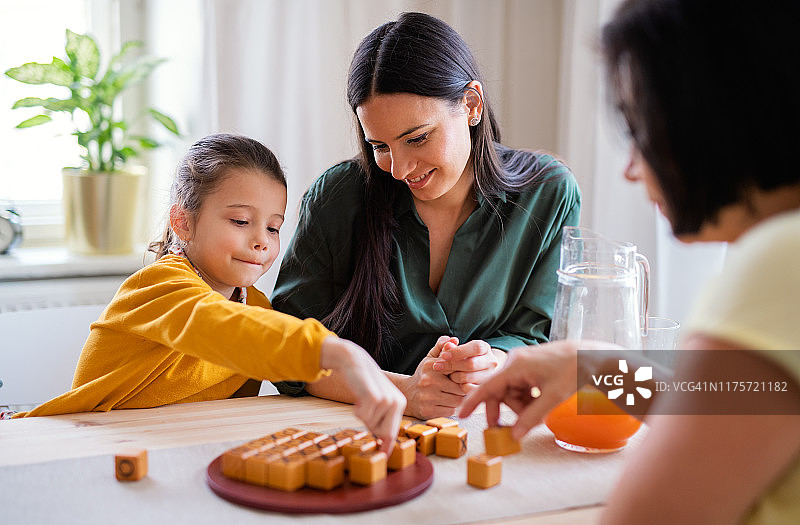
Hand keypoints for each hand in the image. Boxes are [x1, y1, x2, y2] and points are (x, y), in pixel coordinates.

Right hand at [320, 336, 405, 452]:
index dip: (387, 447)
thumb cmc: (365, 385)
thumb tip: (383, 444)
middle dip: (371, 429)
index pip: (393, 432)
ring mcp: (387, 400)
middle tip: (365, 411)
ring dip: (362, 416)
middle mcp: (397, 403)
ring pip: (370, 425)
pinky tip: (359, 397)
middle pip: (384, 433)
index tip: (384, 458)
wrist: (355, 363)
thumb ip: (383, 419)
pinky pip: (362, 416)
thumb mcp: (378, 401)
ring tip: (363, 400)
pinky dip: (357, 411)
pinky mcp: (375, 397)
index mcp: (400, 404)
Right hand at [399, 336, 465, 419]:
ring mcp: (428, 397)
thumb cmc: (424, 375)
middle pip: (460, 386)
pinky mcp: (428, 411)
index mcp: (431, 366)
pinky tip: (446, 402)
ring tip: (454, 394)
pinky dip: (451, 407)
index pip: (457, 369)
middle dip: (463, 387)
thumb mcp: (430, 358)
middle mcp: (429, 381)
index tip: (464, 375)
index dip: (463, 373)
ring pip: (457, 400)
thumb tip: (454, 340)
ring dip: (459, 398)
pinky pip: (450, 410)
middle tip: (461, 387)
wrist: (407, 393)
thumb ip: (442, 346)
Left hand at [432, 339, 502, 392]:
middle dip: (452, 365)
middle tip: (437, 366)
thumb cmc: (459, 357)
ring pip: (469, 377)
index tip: (442, 355)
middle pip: (471, 364)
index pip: (475, 348)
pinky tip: (453, 384)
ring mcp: (489, 376)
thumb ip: (449, 345)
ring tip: (446, 375)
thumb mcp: (453, 349)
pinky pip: (470, 390)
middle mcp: (491, 361)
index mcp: (484, 347)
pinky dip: (459, 387)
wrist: (472, 370)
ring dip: (454, 377)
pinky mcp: (484, 388)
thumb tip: (448, 344)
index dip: (458, 352)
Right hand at [457, 340, 583, 439]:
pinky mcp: (529, 367)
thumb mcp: (553, 398)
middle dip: (505, 412)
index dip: (473, 402)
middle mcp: (514, 362)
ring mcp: (522, 364)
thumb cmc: (574, 369)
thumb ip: (532, 417)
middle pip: (499, 392)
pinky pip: (520, 387)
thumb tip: (515, 435)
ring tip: (538, 413)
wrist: (591, 355)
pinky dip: (527, 399)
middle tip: (507, 432)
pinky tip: (540, 403)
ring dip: (520, 407)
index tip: (461, 415)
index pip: (487, 386)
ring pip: (510, 392)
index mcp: (515, 365)